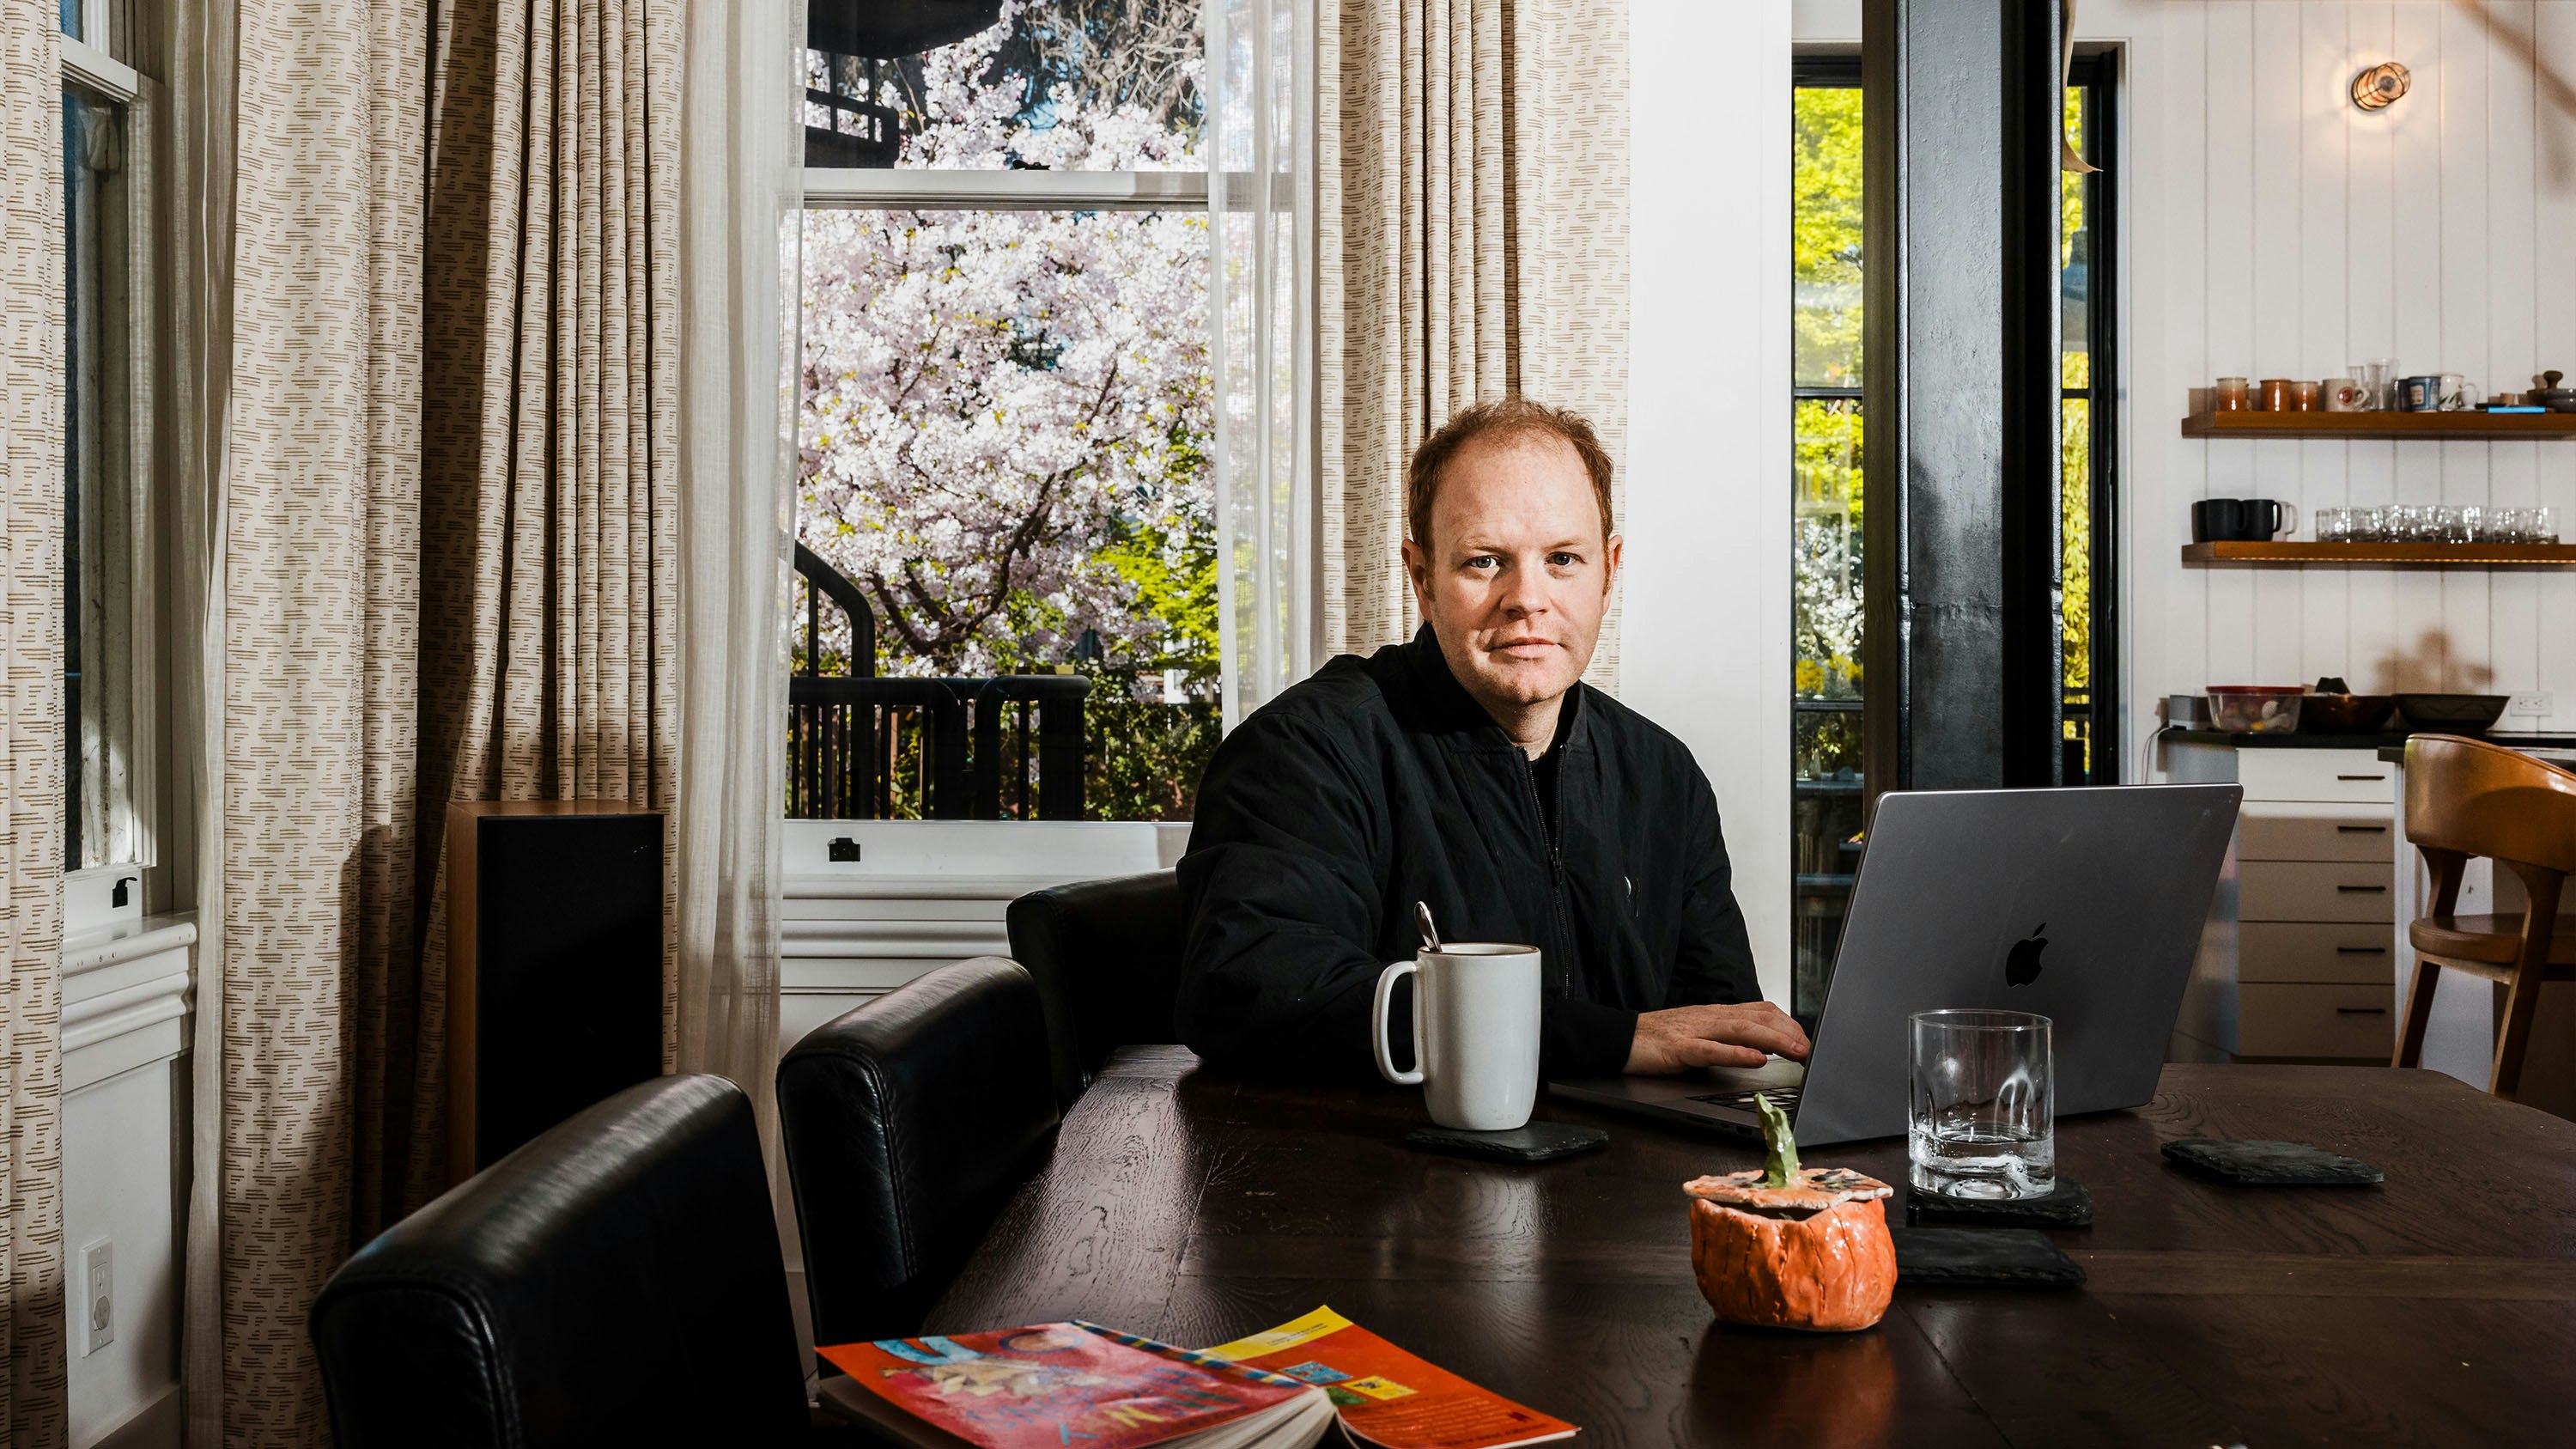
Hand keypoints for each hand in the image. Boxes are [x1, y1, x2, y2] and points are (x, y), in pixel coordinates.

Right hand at [1625, 1002, 1810, 1074]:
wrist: (1619, 1038)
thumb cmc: (1659, 1038)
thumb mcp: (1699, 1033)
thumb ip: (1727, 1037)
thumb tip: (1759, 1046)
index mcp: (1716, 1014)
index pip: (1762, 1011)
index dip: (1788, 1024)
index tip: (1806, 1041)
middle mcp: (1710, 1018)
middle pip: (1758, 1018)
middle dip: (1789, 1033)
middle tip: (1811, 1050)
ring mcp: (1695, 1031)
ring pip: (1741, 1030)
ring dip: (1773, 1040)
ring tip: (1795, 1051)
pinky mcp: (1679, 1049)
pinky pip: (1712, 1050)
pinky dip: (1736, 1053)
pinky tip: (1755, 1059)